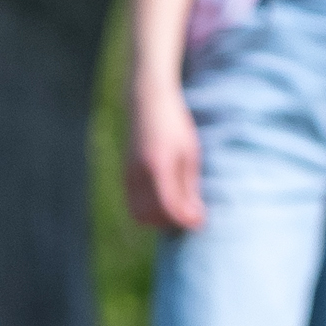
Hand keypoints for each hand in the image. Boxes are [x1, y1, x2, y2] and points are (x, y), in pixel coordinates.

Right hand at [123, 89, 205, 232]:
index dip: (186, 221)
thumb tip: (195, 219)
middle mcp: (138, 173)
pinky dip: (150, 211)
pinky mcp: (125, 176)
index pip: (169, 207)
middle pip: (152, 217)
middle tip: (191, 214)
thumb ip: (189, 188)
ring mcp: (127, 175)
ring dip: (159, 220)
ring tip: (180, 208)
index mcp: (158, 165)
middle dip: (172, 223)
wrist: (147, 102)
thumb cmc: (174, 125)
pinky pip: (134, 206)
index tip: (201, 222)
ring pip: (139, 215)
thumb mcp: (189, 154)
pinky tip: (167, 200)